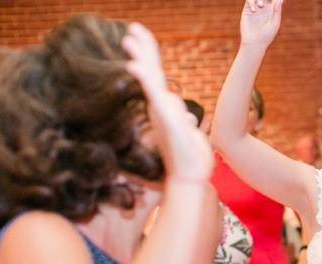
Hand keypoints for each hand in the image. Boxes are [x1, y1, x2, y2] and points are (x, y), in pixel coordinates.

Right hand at [122, 23, 212, 183]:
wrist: (191, 176)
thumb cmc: (191, 155)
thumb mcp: (189, 129)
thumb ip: (182, 114)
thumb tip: (179, 104)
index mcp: (165, 107)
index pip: (157, 75)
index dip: (149, 55)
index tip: (140, 35)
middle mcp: (160, 108)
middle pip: (151, 73)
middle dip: (142, 49)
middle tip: (132, 28)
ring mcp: (162, 114)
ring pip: (150, 81)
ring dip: (141, 58)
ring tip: (130, 39)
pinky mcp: (167, 121)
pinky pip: (155, 97)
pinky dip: (144, 81)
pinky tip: (134, 66)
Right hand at [241, 0, 283, 47]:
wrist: (254, 43)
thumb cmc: (267, 36)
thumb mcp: (274, 23)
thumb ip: (277, 11)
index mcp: (273, 10)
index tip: (275, 1)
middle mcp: (265, 7)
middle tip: (264, 3)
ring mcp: (256, 7)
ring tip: (260, 5)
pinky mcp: (248, 10)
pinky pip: (249, 0)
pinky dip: (252, 2)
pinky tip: (253, 10)